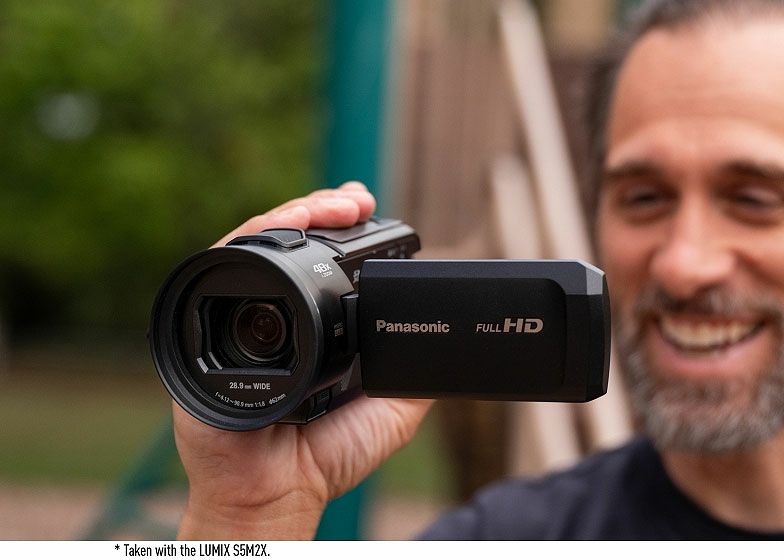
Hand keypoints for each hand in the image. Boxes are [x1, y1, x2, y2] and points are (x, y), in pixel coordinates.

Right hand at [173, 182, 433, 538]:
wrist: (281, 489)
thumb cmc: (326, 456)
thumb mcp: (391, 409)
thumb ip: (414, 374)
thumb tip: (448, 342)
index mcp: (310, 325)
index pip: (321, 260)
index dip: (340, 227)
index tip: (367, 209)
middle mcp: (270, 315)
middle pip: (287, 240)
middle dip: (321, 209)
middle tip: (353, 201)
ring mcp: (234, 317)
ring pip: (255, 243)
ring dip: (291, 213)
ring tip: (328, 206)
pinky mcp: (202, 327)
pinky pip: (219, 269)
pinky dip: (251, 239)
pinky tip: (283, 226)